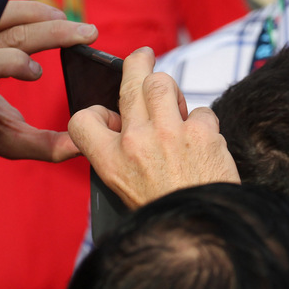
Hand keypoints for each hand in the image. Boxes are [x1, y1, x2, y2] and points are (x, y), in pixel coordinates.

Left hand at [0, 0, 96, 160]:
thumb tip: (82, 143)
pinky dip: (26, 10)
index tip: (38, 73)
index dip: (18, 63)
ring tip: (66, 20)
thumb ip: (45, 145)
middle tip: (88, 33)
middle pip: (11, 32)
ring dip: (40, 13)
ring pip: (4, 11)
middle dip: (53, 30)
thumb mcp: (5, 140)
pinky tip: (48, 17)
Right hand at [68, 47, 239, 207]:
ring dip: (169, 89)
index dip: (95, 114)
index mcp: (111, 160)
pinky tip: (204, 144)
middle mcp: (137, 141)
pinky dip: (203, 125)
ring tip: (175, 101)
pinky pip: (201, 112)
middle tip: (143, 56)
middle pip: (131, 82)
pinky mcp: (203, 133)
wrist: (203, 231)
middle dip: (137, 63)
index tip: (107, 117)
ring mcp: (171, 133)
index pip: (83, 120)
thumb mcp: (125, 192)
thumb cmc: (166, 212)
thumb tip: (123, 125)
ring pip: (163, 84)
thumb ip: (118, 157)